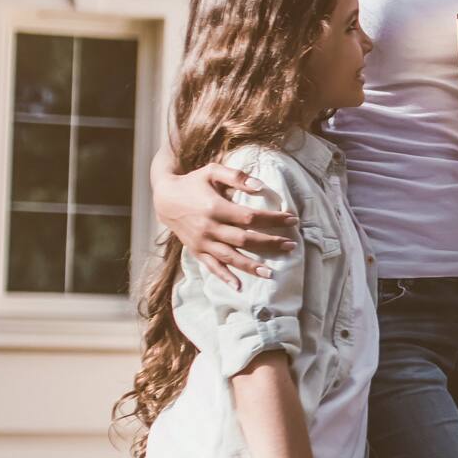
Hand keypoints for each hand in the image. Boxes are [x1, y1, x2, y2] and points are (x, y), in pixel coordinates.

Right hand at [157, 160, 295, 287]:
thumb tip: (261, 186)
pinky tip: (238, 286)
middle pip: (244, 239)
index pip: (250, 217)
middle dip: (270, 243)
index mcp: (215, 207)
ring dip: (251, 266)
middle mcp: (209, 228)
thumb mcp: (212, 171)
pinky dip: (224, 277)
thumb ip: (236, 176)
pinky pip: (212, 266)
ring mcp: (202, 242)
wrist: (164, 198)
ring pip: (230, 257)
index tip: (293, 219)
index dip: (273, 219)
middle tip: (291, 246)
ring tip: (271, 273)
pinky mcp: (196, 251)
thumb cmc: (193, 182)